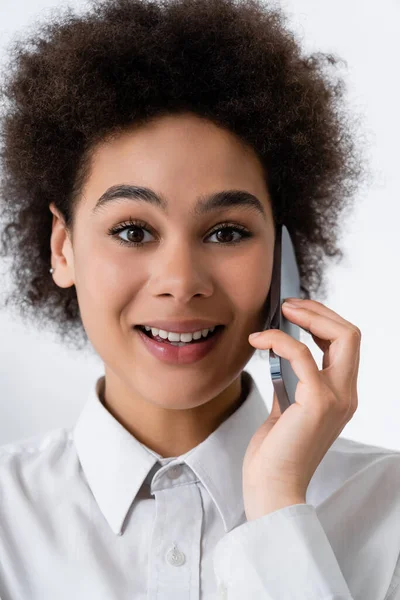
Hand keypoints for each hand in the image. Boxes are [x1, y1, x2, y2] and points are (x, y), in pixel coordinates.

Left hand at [242, 298, 360, 520]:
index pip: (345, 345)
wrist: (271, 489)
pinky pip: (301, 354)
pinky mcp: (317, 402)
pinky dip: (279, 339)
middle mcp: (345, 395)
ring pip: (340, 336)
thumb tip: (280, 354)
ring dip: (306, 316)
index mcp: (340, 396)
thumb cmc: (275, 453)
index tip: (295, 313)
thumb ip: (290, 382)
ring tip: (279, 313)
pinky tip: (259, 340)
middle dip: (320, 311)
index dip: (322, 322)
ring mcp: (336, 399)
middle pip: (351, 334)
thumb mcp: (286, 408)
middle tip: (289, 305)